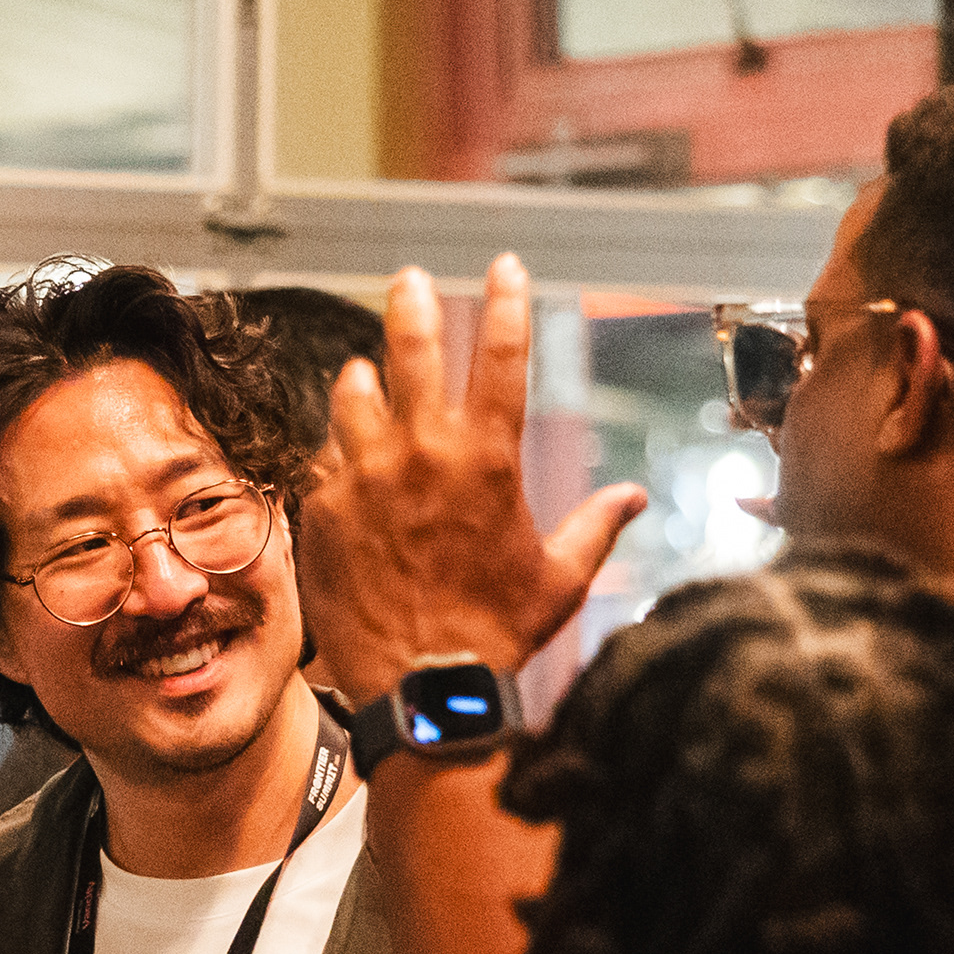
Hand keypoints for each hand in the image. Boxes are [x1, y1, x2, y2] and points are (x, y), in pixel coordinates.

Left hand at [306, 255, 649, 706]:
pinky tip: (342, 460)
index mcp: (487, 458)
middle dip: (412, 304)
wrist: (422, 688)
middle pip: (410, 348)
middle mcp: (421, 453)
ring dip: (362, 381)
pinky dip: (335, 453)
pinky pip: (323, 458)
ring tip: (364, 377)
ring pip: (352, 396)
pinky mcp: (320, 508)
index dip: (506, 302)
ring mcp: (362, 477)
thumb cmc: (496, 635)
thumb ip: (595, 526)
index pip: (500, 354)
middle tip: (409, 279)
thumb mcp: (560, 578)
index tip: (505, 266)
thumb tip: (632, 499)